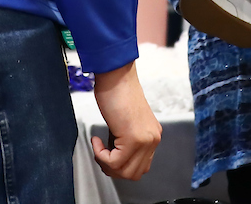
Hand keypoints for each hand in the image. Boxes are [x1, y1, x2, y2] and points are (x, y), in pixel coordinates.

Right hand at [90, 62, 161, 179]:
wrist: (116, 76)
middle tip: (101, 154)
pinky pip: (114, 162)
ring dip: (106, 164)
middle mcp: (153, 138)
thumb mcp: (126, 124)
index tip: (108, 152)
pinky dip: (100, 156)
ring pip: (124, 172)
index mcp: (152, 135)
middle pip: (134, 174)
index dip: (120, 165)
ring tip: (99, 146)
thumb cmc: (117, 93)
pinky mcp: (133, 139)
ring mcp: (145, 139)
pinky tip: (97, 141)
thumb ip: (126, 142)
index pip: (140, 167)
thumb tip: (115, 159)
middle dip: (112, 169)